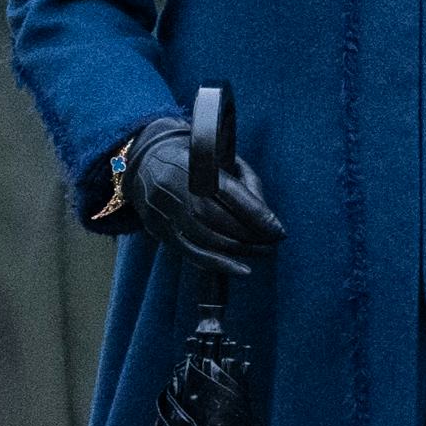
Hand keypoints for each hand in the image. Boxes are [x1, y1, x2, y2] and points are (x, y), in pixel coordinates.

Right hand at [127, 115, 284, 273]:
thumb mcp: (221, 156)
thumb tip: (267, 217)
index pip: (231, 193)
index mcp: (194, 164)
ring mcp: (165, 211)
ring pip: (207, 239)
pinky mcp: (159, 230)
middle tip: (274, 242)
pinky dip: (219, 264)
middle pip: (220, 220)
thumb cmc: (195, 160)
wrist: (145, 161)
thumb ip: (246, 181)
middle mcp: (176, 188)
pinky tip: (241, 269)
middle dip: (252, 235)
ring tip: (263, 252)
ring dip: (240, 251)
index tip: (279, 230)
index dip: (257, 214)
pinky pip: (191, 253)